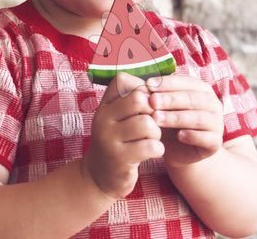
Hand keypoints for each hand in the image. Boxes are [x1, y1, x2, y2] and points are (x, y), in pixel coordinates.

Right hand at [84, 73, 163, 198]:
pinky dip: (158, 149)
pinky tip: (152, 152)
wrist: (99, 176)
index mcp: (104, 106)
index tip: (146, 105)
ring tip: (152, 139)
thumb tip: (155, 83)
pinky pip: (151, 146)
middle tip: (153, 123)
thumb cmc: (116, 142)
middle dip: (153, 111)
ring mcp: (109, 139)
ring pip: (147, 123)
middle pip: (139, 99)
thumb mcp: (116, 118)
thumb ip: (130, 100)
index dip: (142, 90)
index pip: (123, 80)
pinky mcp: (119, 159)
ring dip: (157, 132)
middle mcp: (102, 119)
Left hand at [147, 75, 223, 167]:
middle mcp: (212, 103)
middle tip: (151, 101)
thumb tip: (131, 80)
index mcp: (200, 89)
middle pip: (192, 99)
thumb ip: (150, 93)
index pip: (185, 82)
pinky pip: (207, 138)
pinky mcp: (215, 143)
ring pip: (199, 117)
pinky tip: (179, 136)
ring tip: (157, 119)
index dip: (166, 83)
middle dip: (170, 99)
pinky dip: (193, 136)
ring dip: (177, 117)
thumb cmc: (166, 123)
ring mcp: (216, 123)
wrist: (177, 151)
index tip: (147, 85)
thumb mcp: (158, 106)